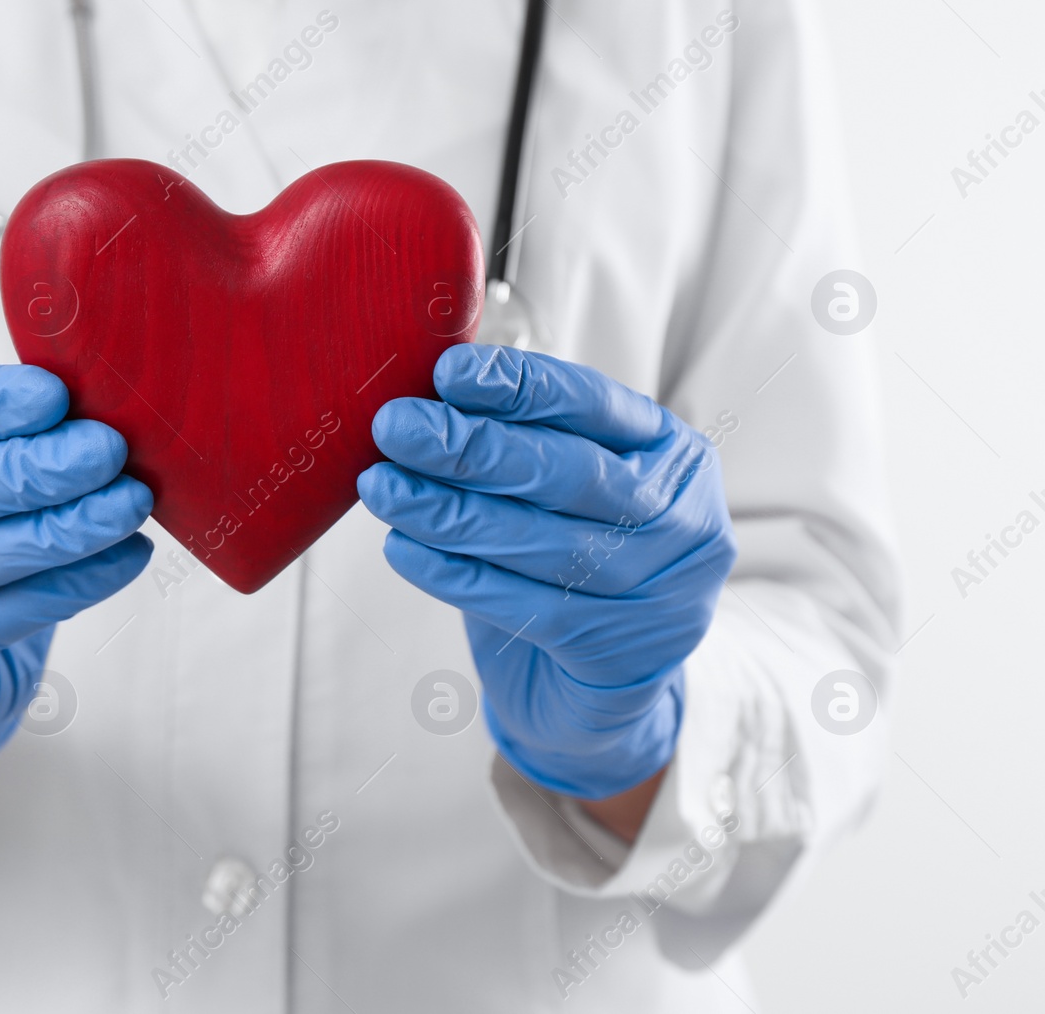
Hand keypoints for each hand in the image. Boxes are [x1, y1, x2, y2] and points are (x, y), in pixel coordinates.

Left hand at [358, 344, 735, 800]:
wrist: (605, 686)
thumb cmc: (578, 556)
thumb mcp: (574, 489)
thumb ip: (526, 440)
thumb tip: (431, 394)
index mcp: (673, 453)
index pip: (592, 404)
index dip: (517, 386)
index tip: (445, 374)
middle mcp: (680, 519)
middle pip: (564, 473)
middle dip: (469, 447)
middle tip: (394, 427)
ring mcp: (657, 591)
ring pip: (535, 541)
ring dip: (445, 510)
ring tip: (381, 487)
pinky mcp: (614, 652)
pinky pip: (517, 604)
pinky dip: (451, 572)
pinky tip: (401, 547)